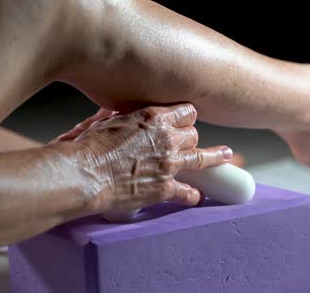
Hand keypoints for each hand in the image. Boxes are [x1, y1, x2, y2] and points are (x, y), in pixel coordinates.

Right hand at [57, 103, 232, 213]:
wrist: (83, 175)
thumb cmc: (87, 148)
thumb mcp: (102, 121)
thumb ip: (118, 115)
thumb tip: (115, 112)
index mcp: (153, 118)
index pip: (186, 111)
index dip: (185, 117)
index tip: (184, 121)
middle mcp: (167, 138)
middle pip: (193, 134)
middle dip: (189, 138)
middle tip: (186, 144)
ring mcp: (169, 164)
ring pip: (202, 157)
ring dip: (215, 157)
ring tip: (226, 155)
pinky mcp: (165, 188)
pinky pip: (187, 192)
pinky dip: (191, 196)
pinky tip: (195, 197)